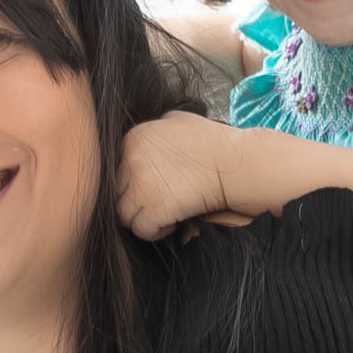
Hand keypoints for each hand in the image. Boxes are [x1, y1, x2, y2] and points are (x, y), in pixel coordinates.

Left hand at [117, 111, 241, 240]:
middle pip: (115, 191)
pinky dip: (154, 231)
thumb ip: (155, 128)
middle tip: (156, 203)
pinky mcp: (154, 208)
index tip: (154, 186)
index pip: (115, 168)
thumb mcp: (179, 120)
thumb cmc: (214, 143)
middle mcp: (130, 159)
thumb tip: (149, 142)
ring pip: (122, 213)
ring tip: (164, 215)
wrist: (237, 163)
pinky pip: (140, 229)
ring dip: (142, 217)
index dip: (133, 181)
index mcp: (133, 138)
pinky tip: (170, 224)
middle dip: (134, 200)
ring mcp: (140, 185)